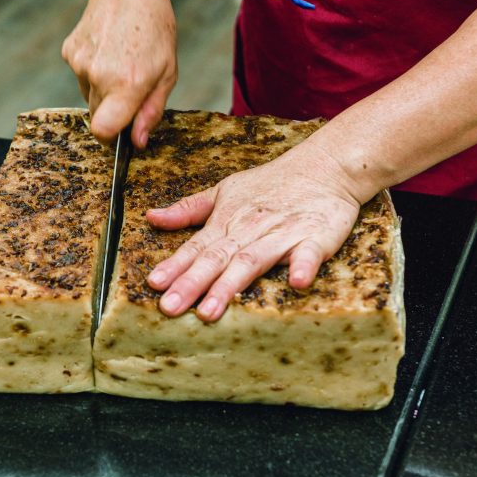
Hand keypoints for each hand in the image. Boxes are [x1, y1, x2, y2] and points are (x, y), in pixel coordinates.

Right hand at [61, 0, 176, 148]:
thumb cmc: (154, 29)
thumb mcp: (167, 73)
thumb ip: (151, 112)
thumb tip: (137, 142)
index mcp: (127, 84)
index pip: (103, 131)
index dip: (111, 139)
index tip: (120, 135)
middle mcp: (99, 76)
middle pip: (97, 116)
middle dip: (113, 111)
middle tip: (131, 88)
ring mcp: (80, 64)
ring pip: (89, 95)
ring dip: (104, 89)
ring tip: (121, 62)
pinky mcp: (69, 53)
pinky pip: (81, 76)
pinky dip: (93, 71)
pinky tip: (109, 51)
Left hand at [145, 144, 364, 321]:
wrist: (324, 166)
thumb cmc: (272, 183)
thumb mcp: (225, 191)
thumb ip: (189, 209)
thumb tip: (152, 217)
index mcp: (227, 222)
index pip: (195, 248)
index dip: (174, 266)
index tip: (154, 284)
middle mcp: (250, 230)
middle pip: (217, 259)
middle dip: (192, 283)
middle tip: (170, 307)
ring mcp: (282, 234)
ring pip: (252, 261)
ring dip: (230, 285)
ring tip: (210, 310)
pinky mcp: (316, 237)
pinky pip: (310, 253)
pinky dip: (304, 265)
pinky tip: (297, 282)